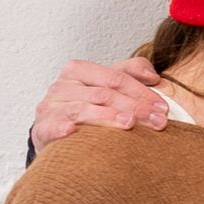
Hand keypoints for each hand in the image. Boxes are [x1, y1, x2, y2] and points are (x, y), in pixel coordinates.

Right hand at [33, 58, 168, 151]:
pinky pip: (52, 127)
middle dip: (134, 108)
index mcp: (77, 71)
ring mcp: (49, 107)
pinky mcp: (41, 129)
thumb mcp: (108, 86)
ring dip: (108, 118)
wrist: (55, 131)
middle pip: (103, 94)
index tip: (163, 108)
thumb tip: (154, 76)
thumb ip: (130, 73)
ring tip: (130, 125)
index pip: (114, 77)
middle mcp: (62, 86)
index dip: (141, 92)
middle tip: (158, 122)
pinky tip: (74, 132)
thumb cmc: (87, 108)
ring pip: (82, 110)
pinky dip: (62, 129)